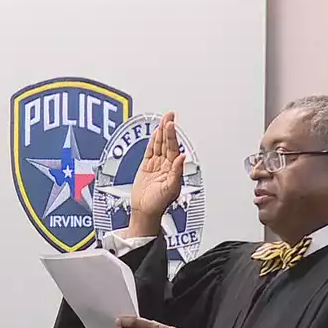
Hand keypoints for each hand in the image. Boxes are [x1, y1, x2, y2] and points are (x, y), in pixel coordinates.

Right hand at [127, 112, 184, 236]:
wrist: (145, 212)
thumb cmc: (159, 205)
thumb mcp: (170, 189)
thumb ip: (176, 173)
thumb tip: (183, 157)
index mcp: (173, 169)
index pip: (173, 148)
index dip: (172, 135)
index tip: (171, 124)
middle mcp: (166, 165)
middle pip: (167, 143)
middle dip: (168, 128)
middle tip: (169, 115)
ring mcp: (156, 165)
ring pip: (159, 145)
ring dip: (161, 132)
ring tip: (164, 120)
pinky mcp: (147, 167)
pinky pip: (150, 151)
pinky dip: (153, 142)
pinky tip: (155, 133)